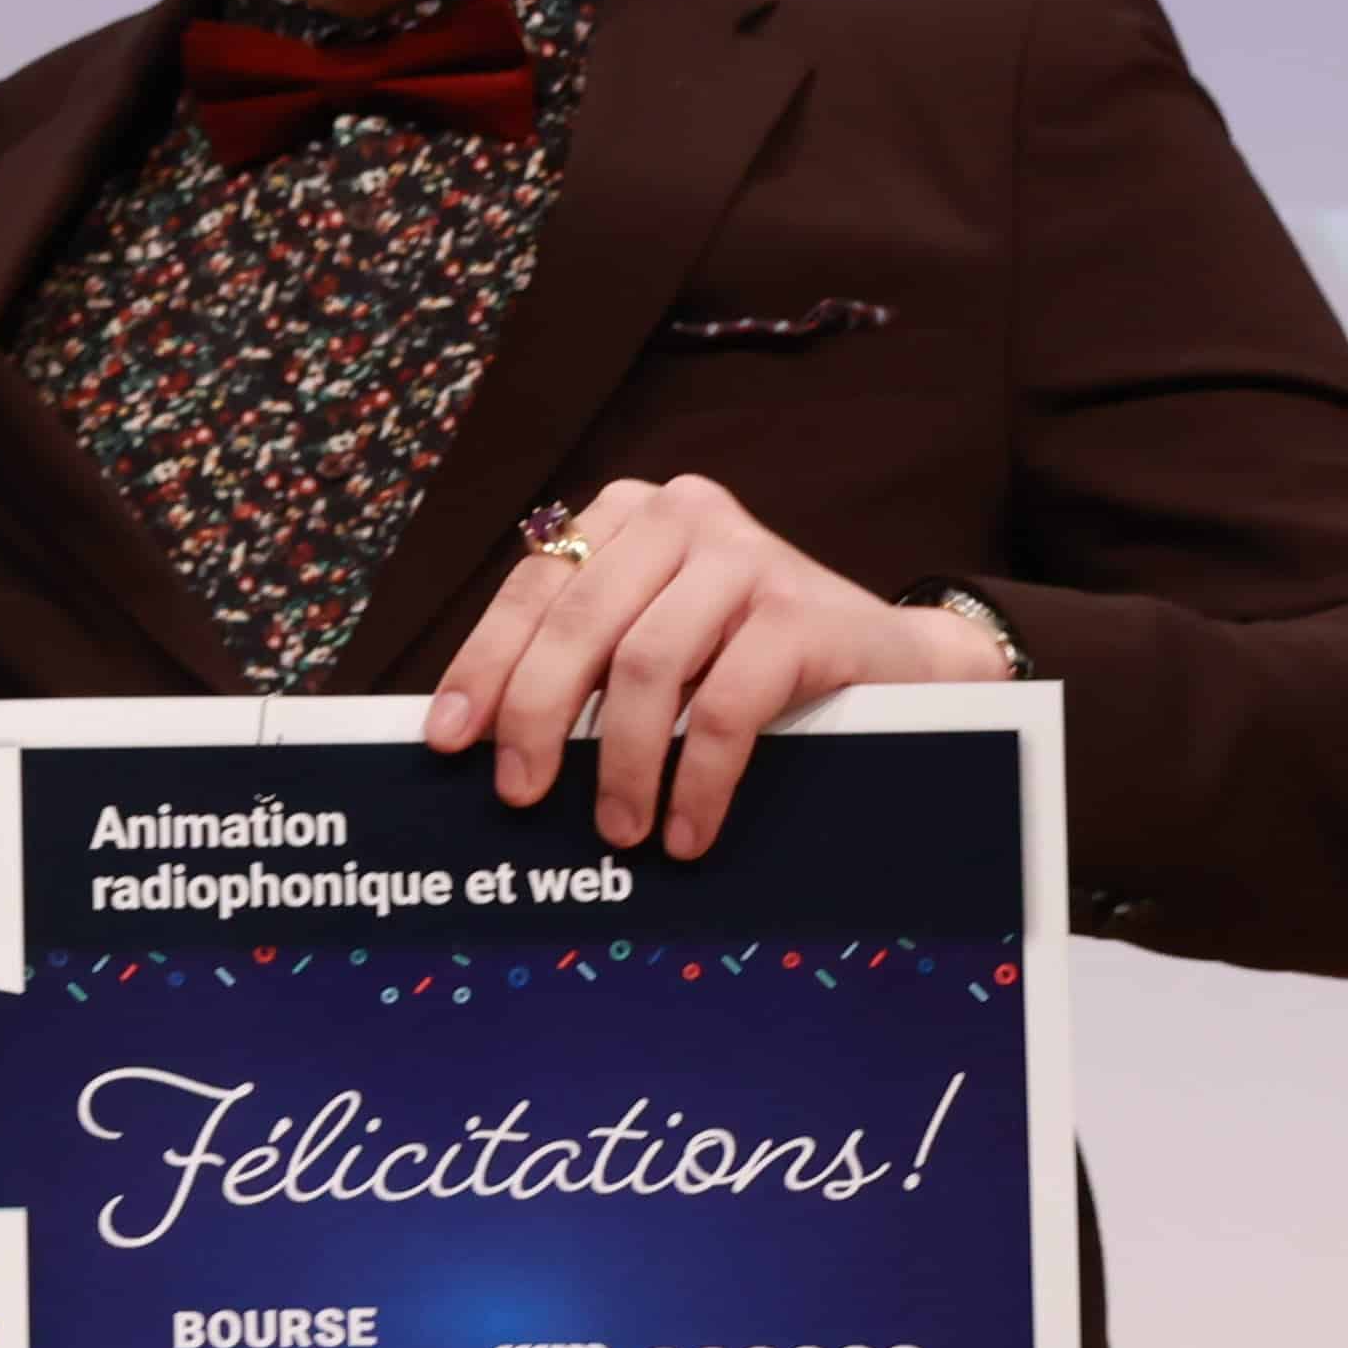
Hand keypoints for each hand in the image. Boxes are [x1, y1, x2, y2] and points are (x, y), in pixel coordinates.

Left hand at [424, 475, 1008, 858]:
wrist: (899, 663)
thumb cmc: (756, 662)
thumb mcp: (661, 642)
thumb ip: (587, 661)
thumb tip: (483, 740)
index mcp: (630, 517)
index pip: (534, 588)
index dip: (484, 664)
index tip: (448, 738)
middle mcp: (682, 517)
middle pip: (579, 623)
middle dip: (535, 717)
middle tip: (520, 797)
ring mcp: (746, 557)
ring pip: (645, 666)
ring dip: (619, 762)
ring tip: (618, 830)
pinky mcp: (800, 613)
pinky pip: (723, 706)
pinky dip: (695, 779)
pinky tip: (687, 830)